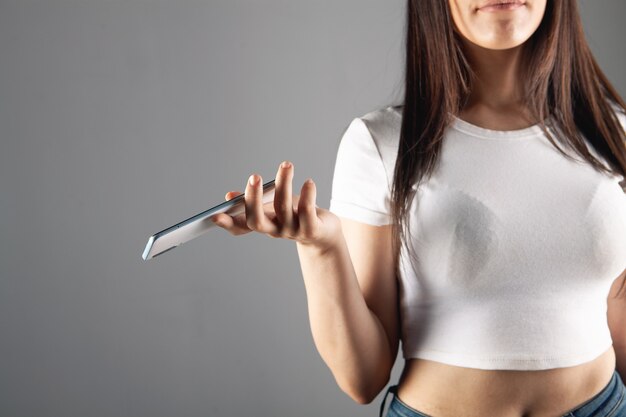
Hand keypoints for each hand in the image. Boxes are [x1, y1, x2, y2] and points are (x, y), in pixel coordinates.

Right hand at [211, 161, 342, 251]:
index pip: (239, 227)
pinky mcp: (312, 230)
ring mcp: (292, 231)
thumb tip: (229, 196)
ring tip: (286, 165)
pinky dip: (307, 195)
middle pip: (257, 221)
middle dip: (253, 199)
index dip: (227, 223)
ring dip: (284, 184)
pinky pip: (307, 212)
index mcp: (262, 223)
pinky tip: (308, 183)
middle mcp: (274, 230)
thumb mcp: (272, 207)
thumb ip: (253, 202)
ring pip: (284, 208)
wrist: (323, 234)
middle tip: (254, 177)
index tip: (214, 215)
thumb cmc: (294, 215)